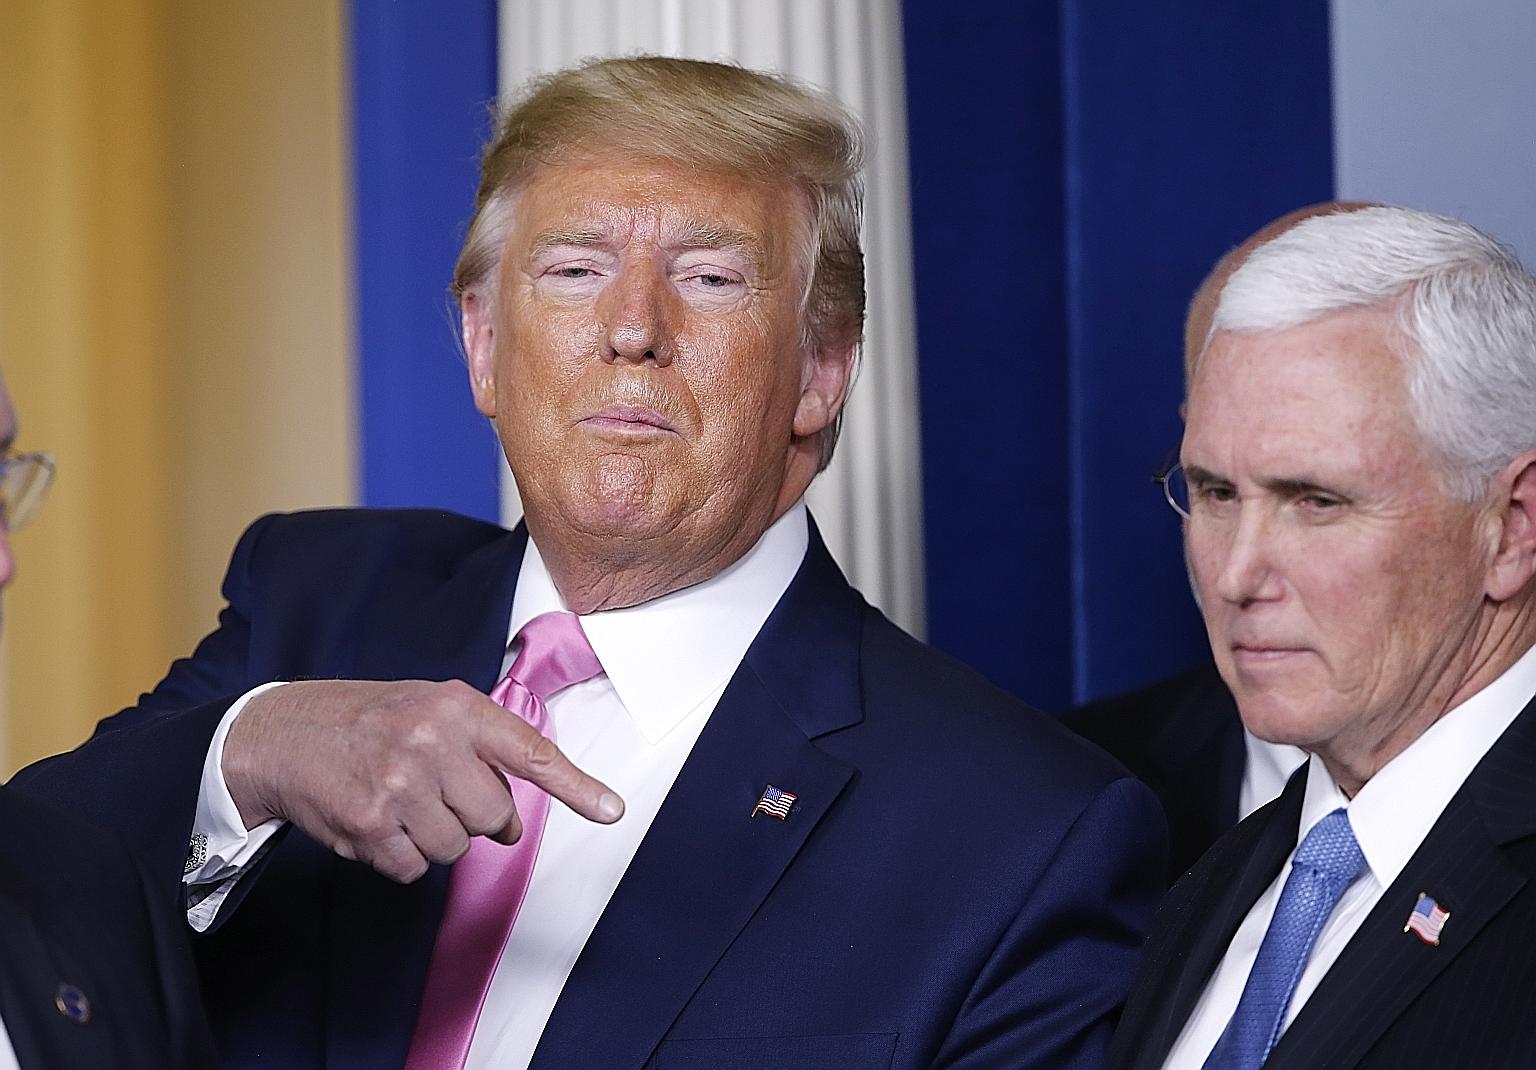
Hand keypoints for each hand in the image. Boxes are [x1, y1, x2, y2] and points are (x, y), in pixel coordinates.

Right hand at [222, 679, 623, 881]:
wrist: (282, 734)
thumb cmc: (368, 721)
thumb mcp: (429, 708)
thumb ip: (480, 749)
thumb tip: (512, 822)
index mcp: (457, 708)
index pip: (530, 752)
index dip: (576, 786)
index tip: (611, 811)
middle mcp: (433, 742)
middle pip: (495, 815)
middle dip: (472, 816)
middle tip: (435, 794)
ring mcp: (401, 785)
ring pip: (456, 847)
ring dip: (432, 838)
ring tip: (398, 802)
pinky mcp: (371, 824)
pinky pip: (414, 868)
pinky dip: (398, 856)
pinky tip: (376, 822)